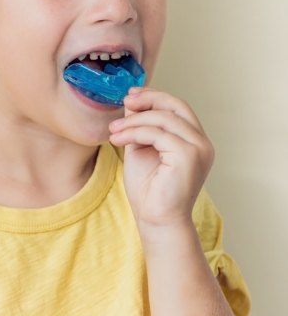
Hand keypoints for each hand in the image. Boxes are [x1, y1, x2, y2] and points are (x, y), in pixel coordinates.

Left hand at [108, 87, 214, 235]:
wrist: (155, 221)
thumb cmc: (149, 190)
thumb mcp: (141, 148)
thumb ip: (140, 126)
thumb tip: (132, 101)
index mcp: (194, 140)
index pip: (177, 107)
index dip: (155, 96)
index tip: (131, 94)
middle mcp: (202, 143)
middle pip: (176, 106)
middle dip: (148, 99)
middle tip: (124, 101)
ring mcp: (198, 149)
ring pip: (163, 119)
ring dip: (133, 121)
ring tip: (113, 130)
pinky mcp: (189, 156)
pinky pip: (157, 134)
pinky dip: (134, 133)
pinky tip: (117, 140)